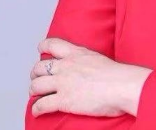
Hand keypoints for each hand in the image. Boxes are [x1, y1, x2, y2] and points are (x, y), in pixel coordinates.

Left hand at [29, 37, 147, 117]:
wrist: (122, 85)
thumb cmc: (117, 75)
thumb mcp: (99, 58)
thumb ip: (88, 61)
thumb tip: (89, 69)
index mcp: (77, 53)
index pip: (53, 44)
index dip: (43, 47)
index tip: (41, 51)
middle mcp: (66, 66)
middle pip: (40, 67)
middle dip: (35, 74)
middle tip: (37, 79)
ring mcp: (63, 83)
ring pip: (36, 85)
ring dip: (33, 91)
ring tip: (35, 95)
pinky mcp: (63, 100)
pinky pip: (41, 105)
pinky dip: (36, 109)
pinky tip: (38, 111)